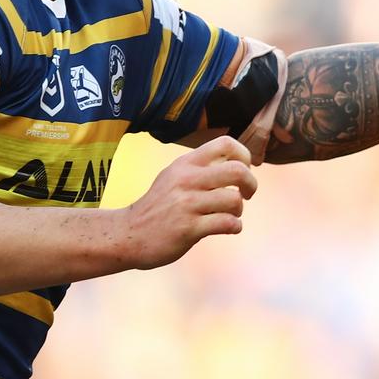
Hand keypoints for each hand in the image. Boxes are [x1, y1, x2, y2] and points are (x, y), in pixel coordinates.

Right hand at [122, 136, 256, 269]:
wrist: (128, 234)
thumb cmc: (159, 206)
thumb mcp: (174, 176)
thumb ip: (201, 167)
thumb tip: (237, 161)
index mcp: (185, 164)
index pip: (226, 144)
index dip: (244, 155)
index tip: (243, 171)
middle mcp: (186, 180)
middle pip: (237, 171)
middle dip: (251, 184)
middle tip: (247, 194)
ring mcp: (187, 205)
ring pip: (234, 200)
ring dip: (239, 210)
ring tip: (229, 214)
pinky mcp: (188, 229)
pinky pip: (228, 223)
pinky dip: (235, 227)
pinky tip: (228, 228)